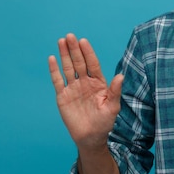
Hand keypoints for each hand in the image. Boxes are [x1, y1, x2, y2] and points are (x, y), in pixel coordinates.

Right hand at [48, 34, 122, 149]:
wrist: (91, 137)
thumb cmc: (104, 123)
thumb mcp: (113, 107)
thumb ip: (115, 91)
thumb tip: (121, 76)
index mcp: (98, 83)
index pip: (92, 64)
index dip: (88, 52)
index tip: (83, 41)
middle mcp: (85, 82)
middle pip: (79, 62)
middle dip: (74, 49)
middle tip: (70, 36)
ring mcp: (73, 88)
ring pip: (68, 68)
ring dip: (64, 55)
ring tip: (61, 41)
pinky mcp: (63, 96)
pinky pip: (58, 80)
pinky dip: (54, 70)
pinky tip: (52, 58)